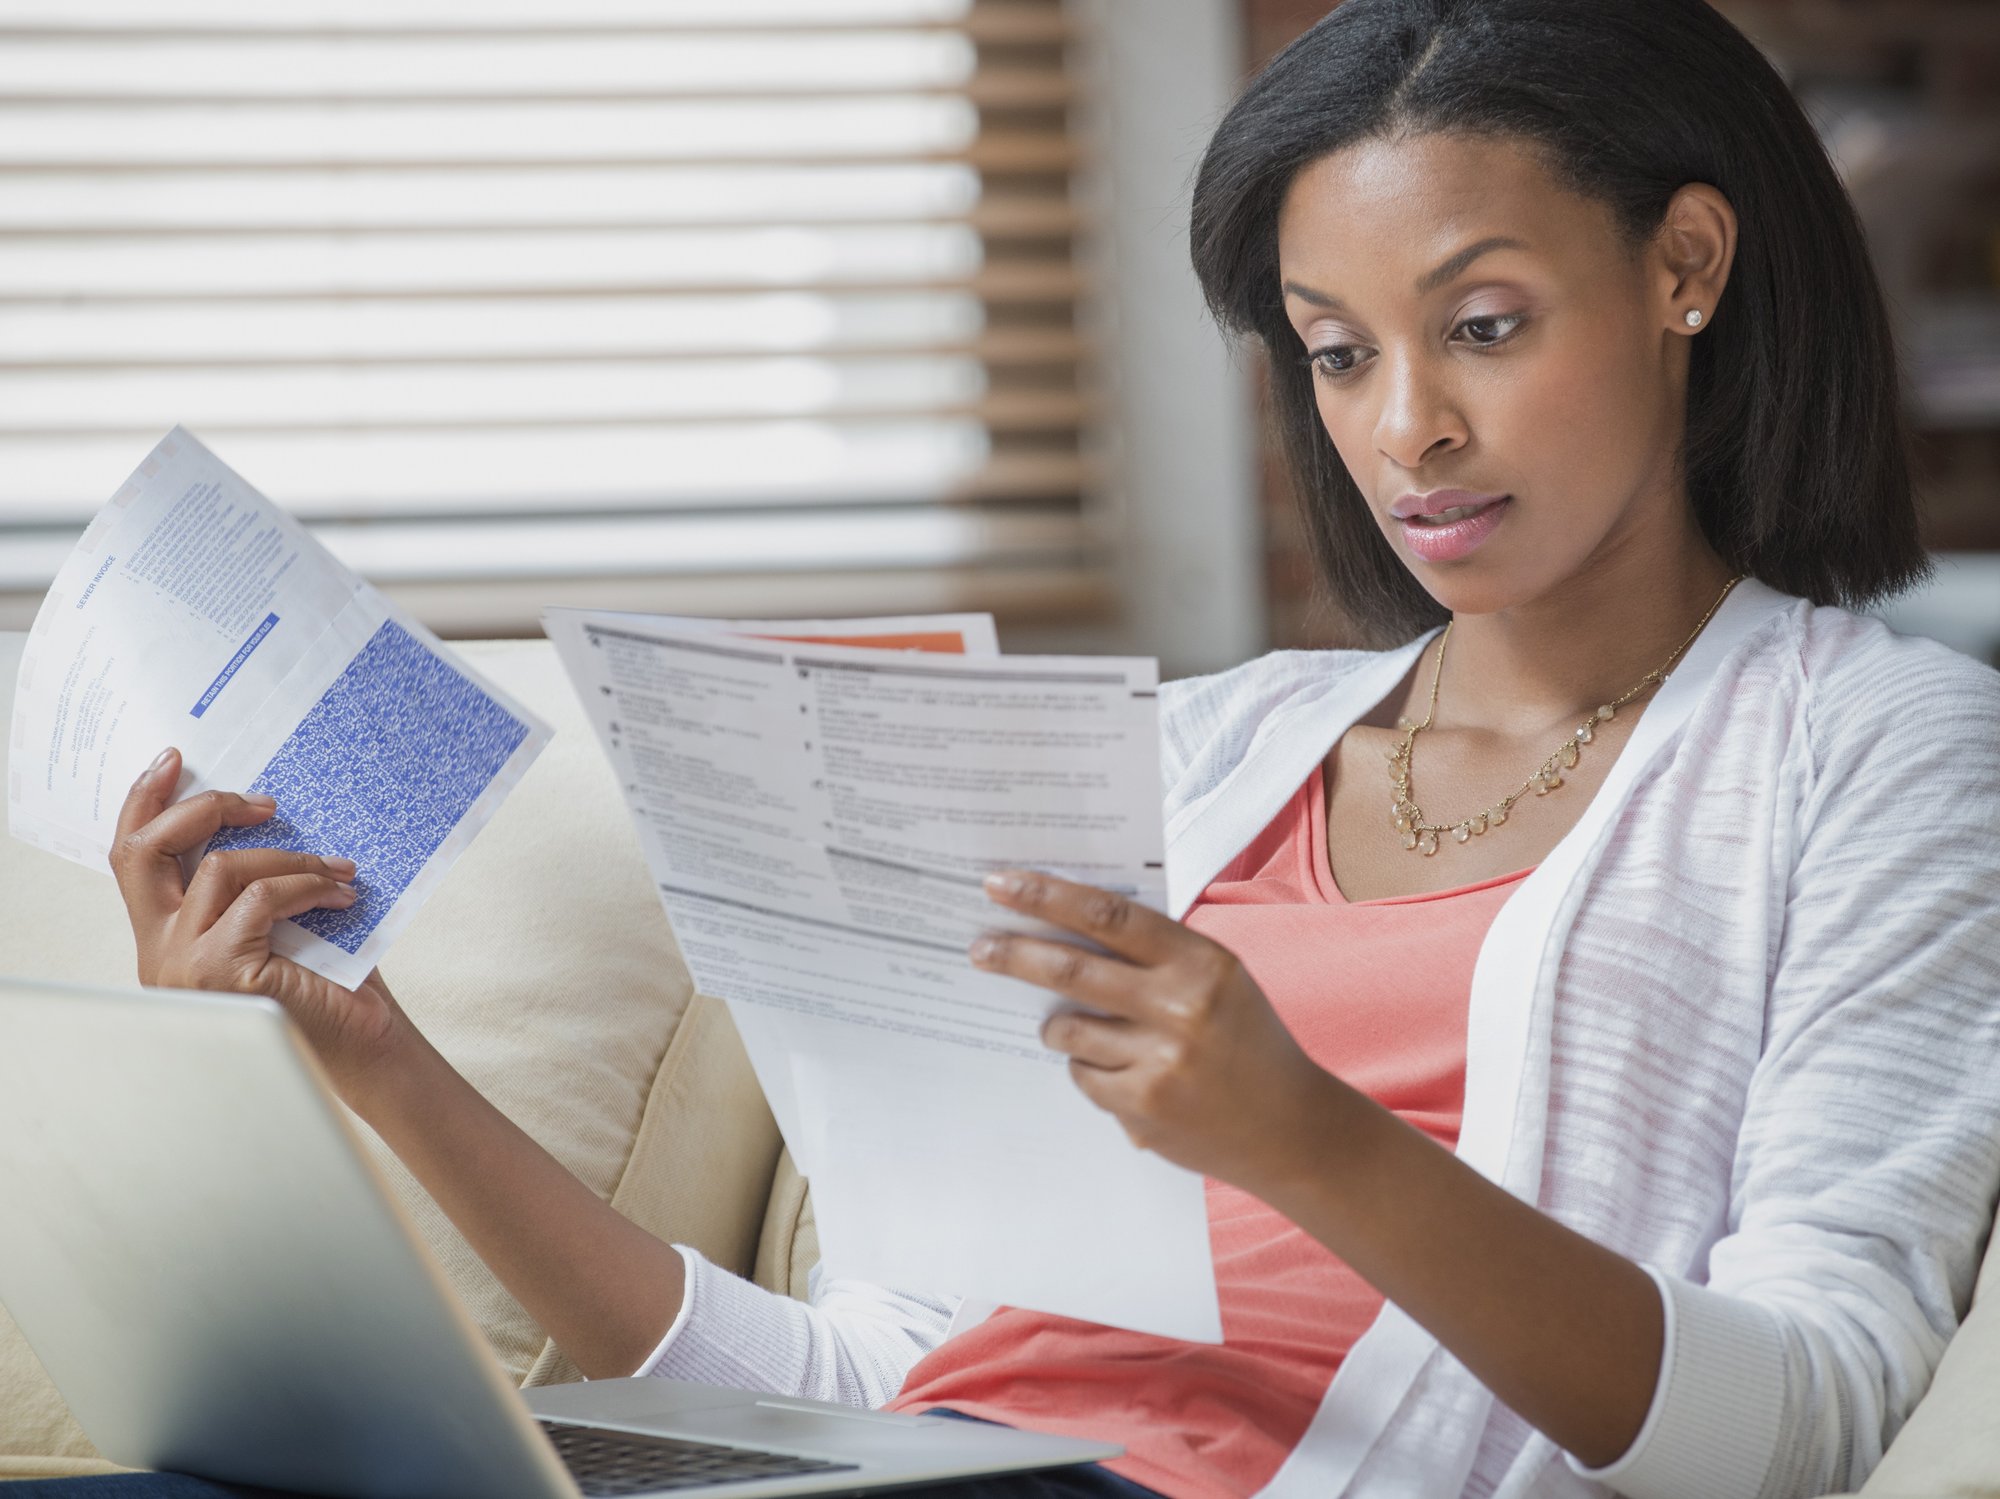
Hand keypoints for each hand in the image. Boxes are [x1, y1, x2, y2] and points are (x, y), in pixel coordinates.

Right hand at [111, 746, 408, 1097]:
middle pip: (143, 853)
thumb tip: (267, 811)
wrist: (362, 1046)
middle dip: (202, 808)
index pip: (133, 860)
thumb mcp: (279, 920)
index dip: (145, 804)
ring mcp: (184, 964)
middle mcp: (161, 952)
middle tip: (262, 800)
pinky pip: (262, 899)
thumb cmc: (328, 985)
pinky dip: (307, 885)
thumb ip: (253, 881)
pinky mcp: (222, 970)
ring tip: (338, 869)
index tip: (175, 761)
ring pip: (221, 869)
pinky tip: (342, 894)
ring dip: (291, 857)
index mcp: (167, 937)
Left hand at [970, 869, 1339, 1196]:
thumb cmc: (1246, 1042)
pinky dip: (1089, 1070)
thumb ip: (1156, 954)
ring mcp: (1160, 1060)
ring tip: (1074, 1030)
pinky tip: (1123, 1074)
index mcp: (1201, 961)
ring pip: (1067, 1030)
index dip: (1047, 895)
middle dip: (1014, 955)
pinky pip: (1083, 1076)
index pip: (1108, 915)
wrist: (1290, 1128)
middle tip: (979, 948)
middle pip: (1071, 969)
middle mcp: (1181, 1007)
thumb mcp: (1218, 980)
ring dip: (1058, 1027)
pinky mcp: (1142, 1108)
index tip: (1001, 884)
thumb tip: (1066, 922)